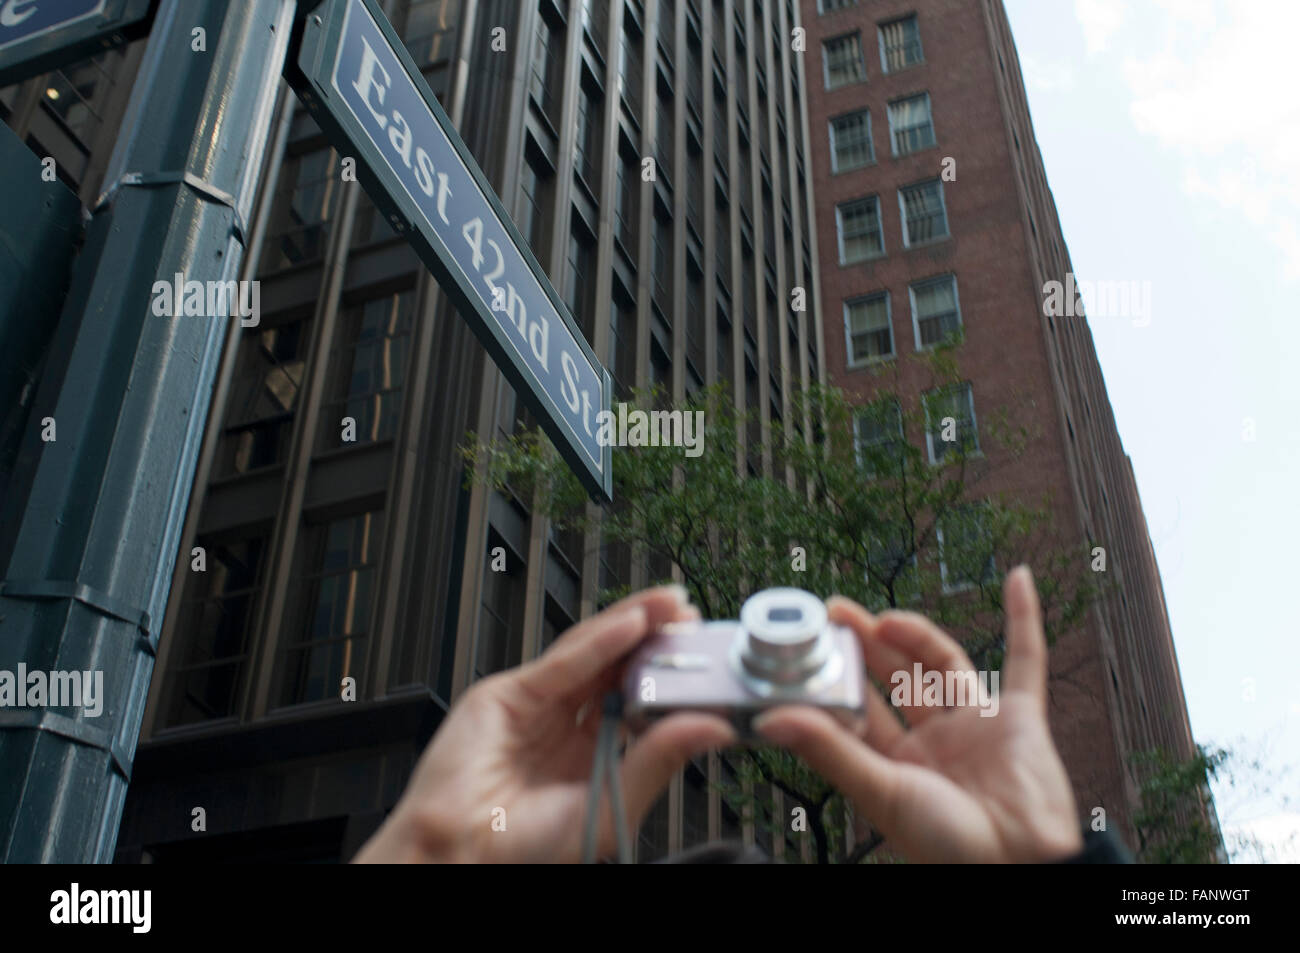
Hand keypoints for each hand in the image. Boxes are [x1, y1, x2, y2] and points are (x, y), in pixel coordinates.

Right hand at [354, 585, 735, 862]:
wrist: (456, 856)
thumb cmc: (520, 851)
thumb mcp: (607, 807)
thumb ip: (657, 762)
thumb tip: (711, 729)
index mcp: (591, 757)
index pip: (638, 701)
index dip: (669, 676)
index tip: (703, 658)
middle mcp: (565, 727)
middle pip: (616, 667)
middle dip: (654, 638)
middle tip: (690, 617)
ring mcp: (536, 707)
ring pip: (590, 653)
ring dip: (631, 624)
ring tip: (670, 606)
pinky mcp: (508, 695)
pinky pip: (561, 662)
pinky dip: (598, 641)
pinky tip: (631, 624)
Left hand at [753, 566, 1083, 862]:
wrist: (1020, 866)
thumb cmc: (949, 849)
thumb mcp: (879, 790)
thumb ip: (828, 751)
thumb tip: (770, 720)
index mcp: (895, 763)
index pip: (858, 708)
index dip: (837, 675)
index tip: (810, 645)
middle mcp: (933, 741)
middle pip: (895, 677)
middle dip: (866, 643)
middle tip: (834, 610)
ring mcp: (977, 726)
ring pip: (942, 663)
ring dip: (916, 633)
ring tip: (882, 615)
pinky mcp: (1021, 719)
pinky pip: (1026, 662)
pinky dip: (1024, 620)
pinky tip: (1017, 581)